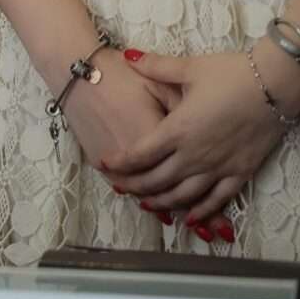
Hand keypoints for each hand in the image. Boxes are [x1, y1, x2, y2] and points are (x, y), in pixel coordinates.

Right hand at [52, 48, 203, 234]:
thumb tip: (208, 122)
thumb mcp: (160, 84)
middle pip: (170, 190)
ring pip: (145, 193)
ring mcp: (117, 163)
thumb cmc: (120, 73)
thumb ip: (185, 107)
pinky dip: (136, 195)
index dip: (207, 195)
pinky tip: (145, 201)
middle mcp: (144, 158)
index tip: (223, 213)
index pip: (189, 173)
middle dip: (193, 209)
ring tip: (185, 222)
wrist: (77, 69)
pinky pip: (122, 186)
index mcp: (165, 138)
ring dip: (165, 207)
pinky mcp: (98, 160)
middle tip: (213, 229)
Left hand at [101, 46, 299, 230]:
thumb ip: (156, 66)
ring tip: (147, 204)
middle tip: (119, 188)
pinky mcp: (242, 172)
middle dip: (135, 186)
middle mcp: (195, 154)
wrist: (276, 84)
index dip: (120, 163)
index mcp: (178, 129)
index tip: (104, 164)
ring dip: (163, 202)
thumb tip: (128, 56)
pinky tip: (191, 218)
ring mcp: (219, 166)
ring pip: (184, 195)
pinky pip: (218, 199)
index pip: (140, 154)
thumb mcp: (190, 68)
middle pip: (157, 180)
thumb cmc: (232, 73)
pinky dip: (202, 211)